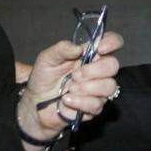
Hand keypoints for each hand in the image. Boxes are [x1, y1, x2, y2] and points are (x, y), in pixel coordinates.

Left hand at [16, 31, 122, 150]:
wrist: (36, 102)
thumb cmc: (44, 77)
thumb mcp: (47, 58)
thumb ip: (62, 49)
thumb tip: (79, 48)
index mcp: (90, 54)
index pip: (113, 42)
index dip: (112, 42)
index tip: (100, 48)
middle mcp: (98, 71)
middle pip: (113, 65)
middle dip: (94, 70)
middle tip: (74, 75)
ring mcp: (99, 90)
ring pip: (109, 86)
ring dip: (87, 88)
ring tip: (70, 89)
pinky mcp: (94, 107)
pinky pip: (97, 104)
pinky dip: (80, 102)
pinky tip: (66, 100)